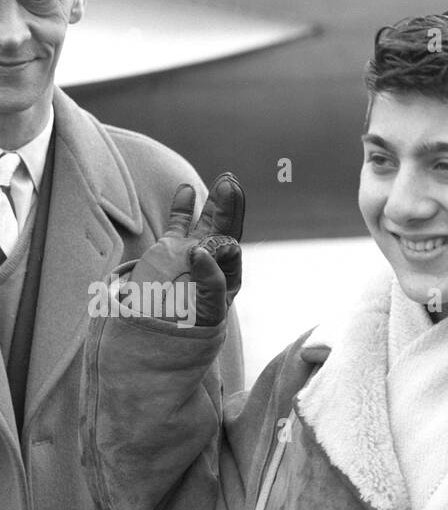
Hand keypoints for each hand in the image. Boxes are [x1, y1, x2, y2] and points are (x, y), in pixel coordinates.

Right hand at [126, 172, 244, 325]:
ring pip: (206, 221)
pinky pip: (179, 222)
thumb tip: (200, 252)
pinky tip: (186, 189)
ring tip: (224, 181)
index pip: (230, 252)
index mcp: (227, 277)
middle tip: (231, 184)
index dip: (225, 242)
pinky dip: (183, 206)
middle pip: (225, 228)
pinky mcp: (171, 247)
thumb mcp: (206, 308)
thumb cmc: (187, 325)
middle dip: (230, 207)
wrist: (155, 329)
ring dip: (214, 202)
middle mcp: (213, 261)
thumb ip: (209, 281)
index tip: (214, 242)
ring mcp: (192, 251)